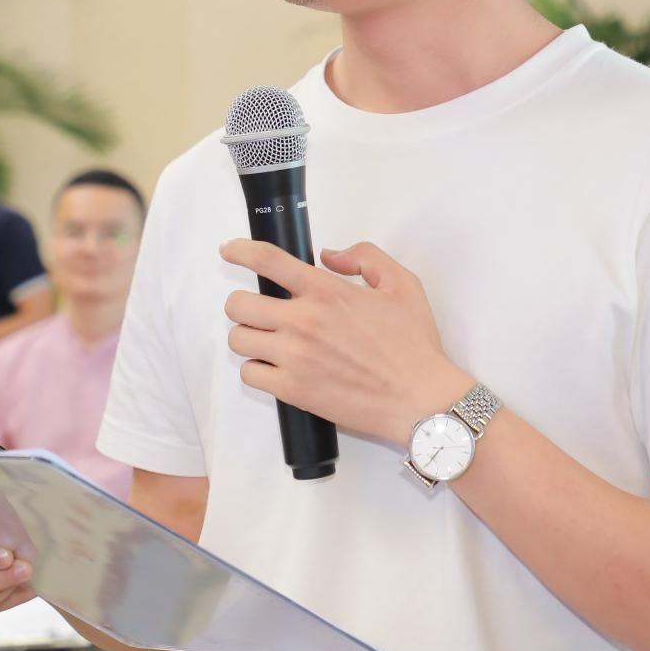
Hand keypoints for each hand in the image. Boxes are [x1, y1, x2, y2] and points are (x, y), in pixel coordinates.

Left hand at [220, 239, 471, 446]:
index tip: (229, 250)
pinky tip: (275, 368)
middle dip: (243, 305)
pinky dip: (257, 369)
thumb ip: (365, 258)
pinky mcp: (292, 390)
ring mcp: (294, 358)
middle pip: (238, 305)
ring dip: (249, 337)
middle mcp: (303, 321)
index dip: (240, 251)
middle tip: (260, 312)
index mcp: (327, 292)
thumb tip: (329, 256)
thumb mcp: (402, 285)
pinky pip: (250, 374)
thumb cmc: (414, 345)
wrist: (420, 399)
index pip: (267, 261)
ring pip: (238, 340)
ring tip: (268, 342)